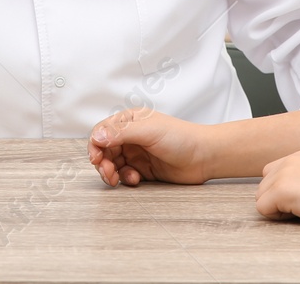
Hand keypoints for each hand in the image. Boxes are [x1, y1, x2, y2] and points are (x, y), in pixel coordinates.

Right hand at [88, 108, 210, 186]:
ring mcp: (137, 153)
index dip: (95, 145)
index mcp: (130, 120)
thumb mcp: (148, 132)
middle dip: (103, 163)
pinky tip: (136, 178)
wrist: (204, 157)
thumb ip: (121, 133)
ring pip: (113, 164)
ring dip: (112, 172)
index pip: (102, 131)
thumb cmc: (181, 138)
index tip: (96, 158)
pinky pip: (125, 175)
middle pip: (105, 150)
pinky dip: (126, 178)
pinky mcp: (143, 169)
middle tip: (108, 173)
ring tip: (118, 179)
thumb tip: (97, 136)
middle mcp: (131, 136)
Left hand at [256, 151, 299, 227]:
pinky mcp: (281, 189)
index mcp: (298, 156)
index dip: (280, 190)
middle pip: (263, 185)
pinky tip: (299, 212)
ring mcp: (283, 174)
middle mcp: (288, 161)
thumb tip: (286, 193)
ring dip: (276, 207)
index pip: (271, 173)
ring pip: (260, 197)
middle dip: (276, 200)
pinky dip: (277, 216)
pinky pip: (262, 208)